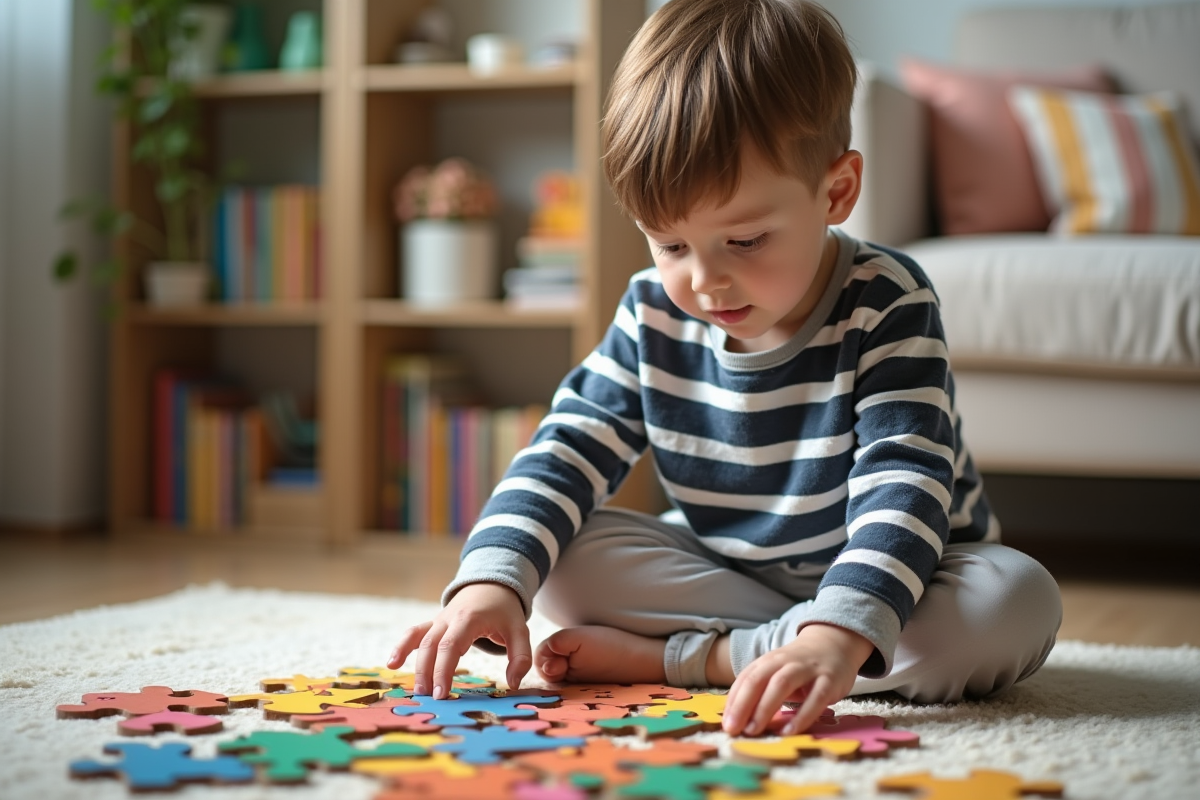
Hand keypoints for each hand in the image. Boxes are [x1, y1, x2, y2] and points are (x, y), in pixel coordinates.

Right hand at [387, 582, 530, 698]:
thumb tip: (514, 684)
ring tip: (416, 690)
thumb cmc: (505, 611)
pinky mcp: (433, 624)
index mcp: (469, 619)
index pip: (451, 645)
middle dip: (428, 672)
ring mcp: (438, 620)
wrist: (491, 584)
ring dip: (414, 664)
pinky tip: (392, 664)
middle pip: (432, 645)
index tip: (441, 693)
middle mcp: (449, 618)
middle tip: (430, 698)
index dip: (444, 669)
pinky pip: (414, 633)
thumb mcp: (520, 630)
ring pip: (419, 640)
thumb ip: (520, 657)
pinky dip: (402, 646)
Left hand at [721, 623, 873, 736]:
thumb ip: (761, 689)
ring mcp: (807, 669)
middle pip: (759, 679)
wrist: (835, 643)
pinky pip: (815, 698)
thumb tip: (738, 717)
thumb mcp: (778, 672)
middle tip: (734, 729)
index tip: (726, 723)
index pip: (746, 678)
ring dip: (765, 708)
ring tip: (754, 731)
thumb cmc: (800, 666)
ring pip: (782, 684)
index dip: (734, 700)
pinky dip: (801, 716)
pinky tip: (789, 731)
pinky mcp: (829, 681)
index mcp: (769, 660)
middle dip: (743, 704)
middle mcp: (785, 662)